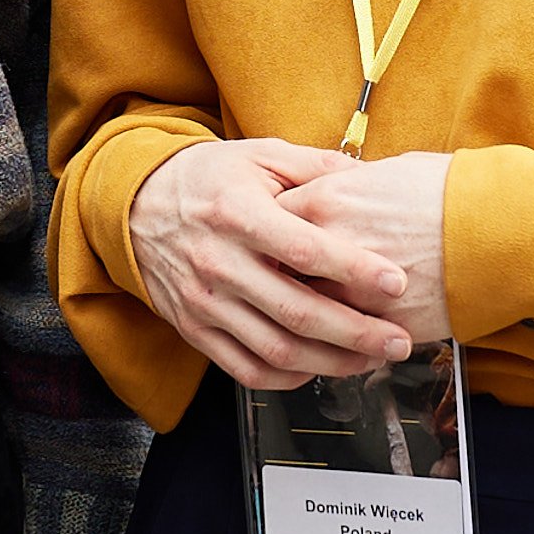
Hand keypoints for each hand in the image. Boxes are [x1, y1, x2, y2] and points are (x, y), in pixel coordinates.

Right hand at [130, 138, 411, 389]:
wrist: (135, 205)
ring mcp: (204, 302)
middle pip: (297, 312)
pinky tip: (318, 368)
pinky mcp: (194, 329)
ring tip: (371, 360)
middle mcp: (218, 262)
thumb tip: (372, 176)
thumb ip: (316, 167)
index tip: (396, 282)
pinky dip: (288, 378)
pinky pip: (246, 369)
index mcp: (237, 213)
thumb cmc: (206, 179)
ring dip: (332, 363)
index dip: (355, 269)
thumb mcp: (258, 155)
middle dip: (357, 334)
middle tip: (399, 341)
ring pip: (276, 350)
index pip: (304, 250)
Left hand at [282, 151, 452, 343]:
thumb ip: (346, 187)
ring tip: (310, 319)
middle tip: (279, 281)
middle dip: (276, 279)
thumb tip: (330, 191)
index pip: (267, 223)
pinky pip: (345, 345)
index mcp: (324, 202)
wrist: (502, 230)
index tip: (272, 241)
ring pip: (305, 316)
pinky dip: (343, 346)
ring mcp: (352, 292)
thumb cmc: (452, 193)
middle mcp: (329, 249)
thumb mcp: (388, 172)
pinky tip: (348, 340)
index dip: (268, 234)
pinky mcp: (381, 327)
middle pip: (276, 273)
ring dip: (306, 319)